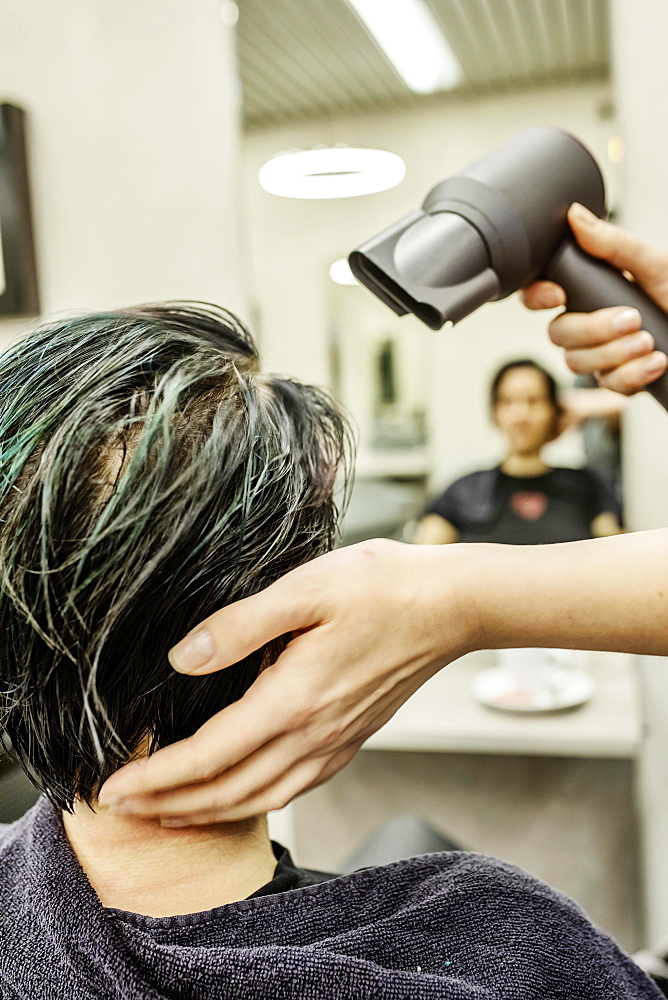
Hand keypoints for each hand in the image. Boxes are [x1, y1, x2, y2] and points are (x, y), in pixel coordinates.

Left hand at [98, 539, 476, 823]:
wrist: (452, 605)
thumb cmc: (381, 587)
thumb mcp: (304, 589)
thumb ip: (239, 626)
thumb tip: (182, 659)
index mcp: (293, 701)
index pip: (207, 758)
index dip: (154, 778)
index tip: (112, 790)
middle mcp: (314, 735)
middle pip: (227, 792)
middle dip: (168, 806)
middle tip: (121, 811)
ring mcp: (336, 743)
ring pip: (260, 798)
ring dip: (208, 813)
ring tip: (168, 814)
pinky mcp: (352, 738)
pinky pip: (294, 788)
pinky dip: (253, 802)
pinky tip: (240, 795)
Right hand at [521, 203, 667, 393]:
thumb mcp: (654, 265)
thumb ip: (614, 244)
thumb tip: (576, 216)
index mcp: (590, 291)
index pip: (541, 295)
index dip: (538, 296)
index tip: (558, 295)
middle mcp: (588, 324)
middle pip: (557, 334)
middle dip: (593, 329)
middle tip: (631, 318)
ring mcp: (600, 355)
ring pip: (577, 362)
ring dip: (615, 353)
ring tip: (648, 340)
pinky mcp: (617, 380)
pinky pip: (607, 384)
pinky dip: (634, 374)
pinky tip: (657, 360)